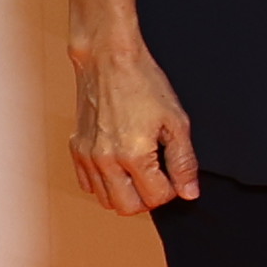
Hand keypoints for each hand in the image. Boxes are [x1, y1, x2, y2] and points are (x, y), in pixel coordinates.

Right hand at [64, 30, 199, 217]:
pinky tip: (119, 165)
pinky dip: (104, 183)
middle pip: (126, 207)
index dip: (171, 190)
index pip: (155, 198)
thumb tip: (189, 193)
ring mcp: (87, 156)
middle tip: (158, 178)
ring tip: (139, 171)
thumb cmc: (144, 84)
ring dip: (125, 193)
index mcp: (133, 155)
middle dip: (147, 199)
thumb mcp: (176, 122)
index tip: (174, 174)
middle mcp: (105, 160)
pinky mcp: (76, 149)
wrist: (109, 59)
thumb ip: (183, 161)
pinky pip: (88, 184)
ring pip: (105, 200)